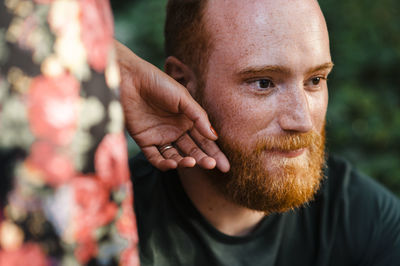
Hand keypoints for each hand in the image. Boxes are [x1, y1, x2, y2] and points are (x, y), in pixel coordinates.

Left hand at [115, 41, 229, 171]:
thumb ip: (199, 117)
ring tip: (192, 162)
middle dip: (203, 159)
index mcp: (187, 120)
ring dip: (184, 162)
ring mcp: (160, 137)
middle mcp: (175, 130)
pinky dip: (164, 163)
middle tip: (211, 166)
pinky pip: (155, 157)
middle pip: (192, 151)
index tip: (225, 166)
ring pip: (175, 156)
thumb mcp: (184, 98)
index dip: (214, 153)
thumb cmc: (159, 84)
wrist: (130, 79)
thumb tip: (214, 136)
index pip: (204, 141)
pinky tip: (174, 164)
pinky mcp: (144, 141)